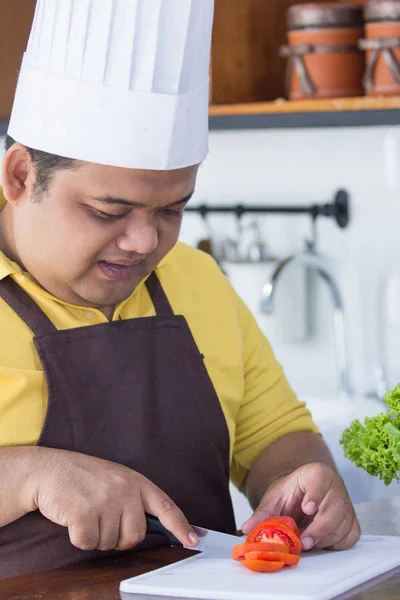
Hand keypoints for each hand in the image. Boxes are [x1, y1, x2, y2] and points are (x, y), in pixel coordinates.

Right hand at [26, 448, 197, 551]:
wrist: (49, 469)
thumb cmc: (84, 478)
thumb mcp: (116, 480)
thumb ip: (135, 499)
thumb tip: (158, 527)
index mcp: (136, 481)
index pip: (166, 507)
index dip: (181, 526)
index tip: (194, 540)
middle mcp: (125, 489)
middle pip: (135, 536)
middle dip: (118, 537)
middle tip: (102, 518)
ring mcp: (105, 500)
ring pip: (110, 543)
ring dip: (96, 535)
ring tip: (86, 512)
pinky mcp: (84, 512)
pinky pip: (88, 543)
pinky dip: (79, 537)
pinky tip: (73, 518)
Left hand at [241, 462, 359, 550]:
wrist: (300, 498)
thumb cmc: (289, 495)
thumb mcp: (273, 500)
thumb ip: (262, 513)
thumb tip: (247, 528)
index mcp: (317, 473)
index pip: (321, 478)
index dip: (316, 493)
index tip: (307, 509)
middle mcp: (336, 485)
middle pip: (335, 506)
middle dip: (319, 527)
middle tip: (304, 542)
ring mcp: (346, 504)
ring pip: (343, 524)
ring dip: (325, 539)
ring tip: (306, 543)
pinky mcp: (351, 521)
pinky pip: (350, 536)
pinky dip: (335, 544)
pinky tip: (320, 543)